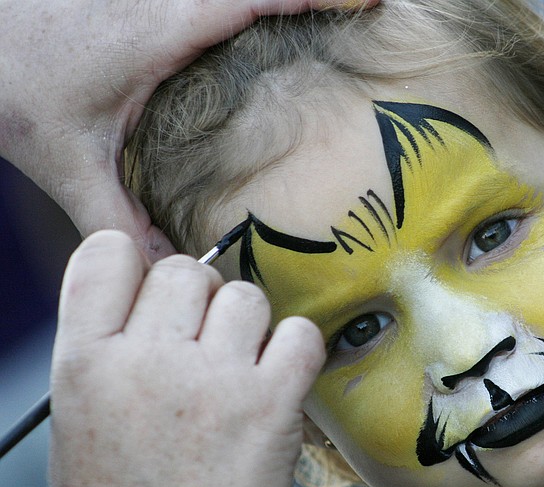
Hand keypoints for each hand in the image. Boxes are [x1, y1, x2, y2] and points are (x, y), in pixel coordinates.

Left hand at [0, 0, 376, 260]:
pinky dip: (257, 0)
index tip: (373, 0)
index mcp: (166, 28)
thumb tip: (168, 270)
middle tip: (373, 5)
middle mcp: (167, 0)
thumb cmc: (11, 79)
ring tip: (344, 8)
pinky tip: (270, 21)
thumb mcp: (65, 159)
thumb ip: (117, 220)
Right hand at [49, 231, 325, 486]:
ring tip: (237, 368)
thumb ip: (105, 343)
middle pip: (185, 270)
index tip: (150, 290)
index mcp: (86, 360)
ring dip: (246, 325)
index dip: (133, 263)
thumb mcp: (78, 413)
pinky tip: (277, 375)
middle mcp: (148, 360)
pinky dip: (295, 348)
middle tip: (199, 343)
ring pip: (245, 295)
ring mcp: (213, 380)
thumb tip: (145, 286)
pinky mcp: (271, 403)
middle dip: (196, 299)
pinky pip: (299, 333)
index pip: (107, 254)